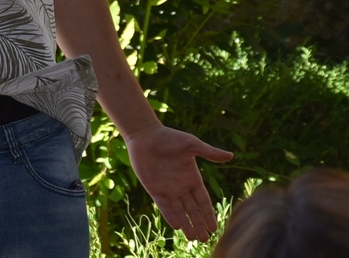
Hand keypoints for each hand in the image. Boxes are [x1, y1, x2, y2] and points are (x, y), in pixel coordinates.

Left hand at [126, 124, 233, 241]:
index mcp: (192, 178)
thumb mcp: (192, 145)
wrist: (145, 135)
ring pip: (179, 211)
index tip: (214, 228)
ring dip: (186, 224)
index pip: (203, 201)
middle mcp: (181, 186)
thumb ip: (209, 153)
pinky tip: (176, 226)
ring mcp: (167, 189)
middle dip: (198, 224)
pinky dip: (169, 216)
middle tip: (204, 240)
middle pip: (192, 210)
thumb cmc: (169, 137)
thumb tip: (231, 155)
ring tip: (192, 238)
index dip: (208, 214)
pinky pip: (163, 206)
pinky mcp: (154, 189)